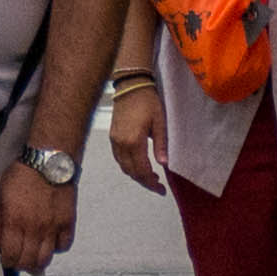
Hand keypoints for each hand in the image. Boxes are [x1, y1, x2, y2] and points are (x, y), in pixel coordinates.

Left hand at [0, 154, 74, 273]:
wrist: (48, 161)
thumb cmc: (21, 175)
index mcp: (15, 221)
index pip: (11, 256)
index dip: (6, 262)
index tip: (6, 258)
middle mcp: (34, 228)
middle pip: (28, 263)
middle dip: (20, 265)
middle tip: (18, 258)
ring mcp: (53, 227)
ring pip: (46, 259)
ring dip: (37, 262)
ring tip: (33, 255)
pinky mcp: (67, 222)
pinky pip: (63, 246)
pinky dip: (56, 248)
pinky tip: (49, 240)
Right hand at [100, 79, 168, 193]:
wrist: (131, 85)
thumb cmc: (148, 101)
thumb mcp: (160, 122)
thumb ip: (161, 144)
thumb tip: (164, 164)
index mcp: (134, 141)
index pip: (142, 170)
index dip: (152, 183)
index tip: (161, 189)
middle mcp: (121, 143)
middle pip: (131, 172)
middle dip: (144, 182)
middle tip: (157, 186)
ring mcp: (114, 140)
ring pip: (124, 166)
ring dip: (136, 175)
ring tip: (150, 177)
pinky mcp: (112, 136)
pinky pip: (119, 158)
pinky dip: (128, 166)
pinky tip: (138, 165)